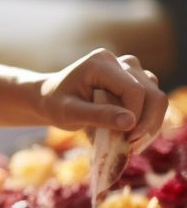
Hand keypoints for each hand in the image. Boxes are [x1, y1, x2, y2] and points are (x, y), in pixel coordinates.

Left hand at [39, 49, 166, 150]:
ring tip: (132, 144)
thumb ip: (97, 115)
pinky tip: (134, 137)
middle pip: (152, 93)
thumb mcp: (68, 113)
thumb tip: (130, 122)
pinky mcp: (135, 81)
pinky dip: (148, 121)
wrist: (50, 98)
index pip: (133, 90)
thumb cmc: (54, 104)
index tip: (125, 139)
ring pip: (156, 97)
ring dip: (151, 123)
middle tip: (132, 146)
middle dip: (147, 123)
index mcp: (100, 63)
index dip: (135, 116)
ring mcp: (130, 70)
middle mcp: (120, 61)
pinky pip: (153, 102)